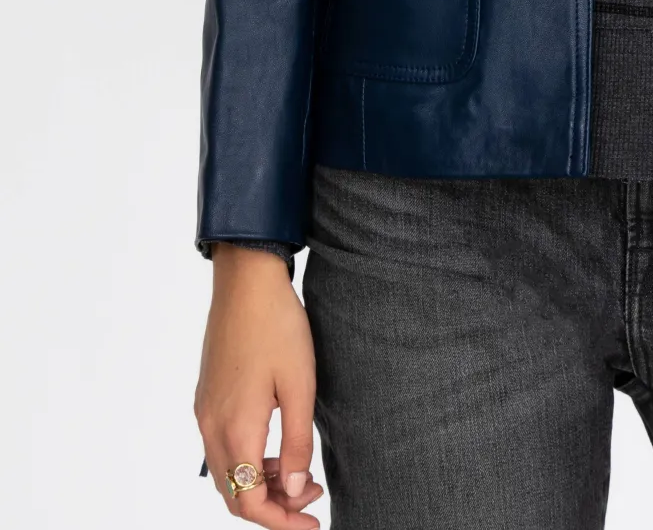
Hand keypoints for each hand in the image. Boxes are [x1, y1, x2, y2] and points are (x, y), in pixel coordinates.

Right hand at [195, 245, 324, 525]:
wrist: (245, 281)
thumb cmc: (278, 326)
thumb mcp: (300, 386)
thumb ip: (298, 444)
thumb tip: (296, 491)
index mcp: (236, 429)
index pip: (249, 503)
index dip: (280, 522)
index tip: (312, 522)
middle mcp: (212, 427)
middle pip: (234, 495)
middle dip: (273, 507)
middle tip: (312, 499)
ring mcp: (205, 413)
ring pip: (228, 474)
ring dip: (261, 484)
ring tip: (301, 474)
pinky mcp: (207, 398)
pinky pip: (223, 449)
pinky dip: (249, 462)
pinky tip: (277, 449)